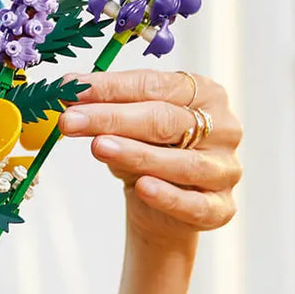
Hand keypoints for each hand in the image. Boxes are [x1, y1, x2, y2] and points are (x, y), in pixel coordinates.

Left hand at [58, 69, 241, 244]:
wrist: (159, 205)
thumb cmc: (145, 151)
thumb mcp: (123, 125)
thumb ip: (103, 107)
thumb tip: (69, 87)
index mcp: (204, 94)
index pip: (155, 85)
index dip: (110, 86)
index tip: (71, 88)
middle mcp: (223, 128)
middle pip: (166, 120)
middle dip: (112, 118)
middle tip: (71, 120)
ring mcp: (225, 169)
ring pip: (182, 162)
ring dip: (137, 154)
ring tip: (99, 147)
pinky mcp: (221, 208)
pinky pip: (195, 204)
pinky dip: (168, 196)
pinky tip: (142, 188)